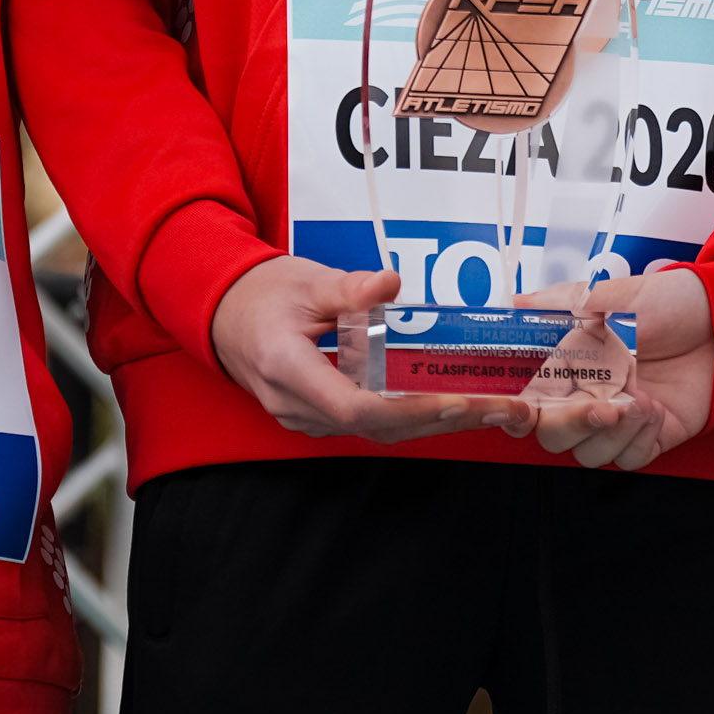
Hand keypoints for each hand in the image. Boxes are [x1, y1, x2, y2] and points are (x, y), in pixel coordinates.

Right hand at [207, 253, 483, 441]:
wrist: (222, 312)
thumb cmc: (260, 295)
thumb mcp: (304, 281)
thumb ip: (348, 288)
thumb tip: (390, 283)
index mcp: (288, 368)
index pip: (355, 408)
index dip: (409, 410)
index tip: (453, 400)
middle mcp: (294, 404)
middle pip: (374, 428)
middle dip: (436, 420)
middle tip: (492, 407)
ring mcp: (302, 417)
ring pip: (373, 432)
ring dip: (427, 423)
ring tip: (481, 409)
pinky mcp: (314, 416)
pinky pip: (365, 425)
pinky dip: (406, 418)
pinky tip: (442, 405)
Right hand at [517, 264, 713, 470]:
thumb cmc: (668, 301)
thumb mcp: (610, 294)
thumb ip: (558, 302)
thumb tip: (516, 302)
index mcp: (571, 364)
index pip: (528, 402)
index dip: (517, 413)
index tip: (522, 409)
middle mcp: (590, 395)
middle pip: (553, 437)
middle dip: (570, 426)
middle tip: (598, 404)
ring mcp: (620, 419)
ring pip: (588, 455)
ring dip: (610, 433)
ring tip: (639, 400)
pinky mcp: (651, 436)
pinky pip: (629, 459)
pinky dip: (638, 440)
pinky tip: (654, 410)